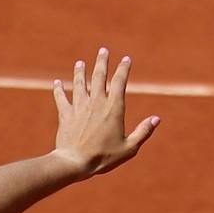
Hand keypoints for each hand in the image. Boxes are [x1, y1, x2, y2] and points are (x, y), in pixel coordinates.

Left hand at [51, 48, 159, 178]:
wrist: (75, 162)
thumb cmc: (103, 157)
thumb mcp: (129, 148)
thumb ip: (143, 132)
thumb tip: (157, 119)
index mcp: (113, 108)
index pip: (120, 81)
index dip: (123, 68)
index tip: (126, 59)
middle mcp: (96, 102)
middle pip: (99, 76)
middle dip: (102, 61)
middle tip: (103, 50)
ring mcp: (79, 107)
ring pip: (80, 83)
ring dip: (80, 72)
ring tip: (80, 63)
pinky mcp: (65, 114)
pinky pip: (61, 98)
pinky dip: (58, 90)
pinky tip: (56, 83)